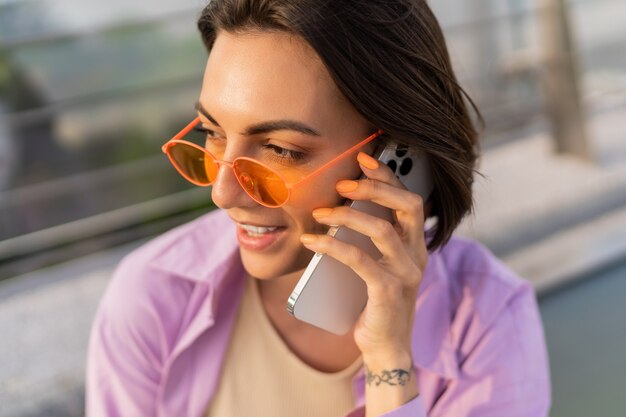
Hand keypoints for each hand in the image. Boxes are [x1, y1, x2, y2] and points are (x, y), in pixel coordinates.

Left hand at [300, 151, 428, 361]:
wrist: (385, 347)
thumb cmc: (374, 301)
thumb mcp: (373, 264)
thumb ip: (365, 239)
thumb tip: (333, 208)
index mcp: (414, 244)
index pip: (410, 199)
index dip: (389, 175)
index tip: (365, 156)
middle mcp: (416, 255)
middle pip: (407, 206)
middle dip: (375, 187)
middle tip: (343, 182)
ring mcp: (406, 273)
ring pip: (382, 230)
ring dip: (349, 215)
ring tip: (321, 211)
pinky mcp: (388, 291)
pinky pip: (359, 260)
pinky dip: (331, 245)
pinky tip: (311, 239)